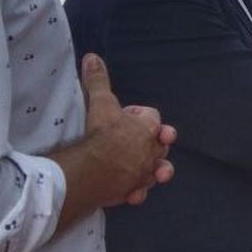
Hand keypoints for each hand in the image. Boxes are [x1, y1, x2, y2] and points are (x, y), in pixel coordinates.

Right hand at [80, 54, 176, 206]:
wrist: (96, 168)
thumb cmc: (101, 133)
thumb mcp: (100, 102)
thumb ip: (97, 80)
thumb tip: (92, 57)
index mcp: (149, 128)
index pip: (151, 117)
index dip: (137, 115)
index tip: (122, 116)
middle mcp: (152, 150)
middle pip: (159, 143)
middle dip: (151, 141)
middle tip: (134, 141)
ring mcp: (146, 171)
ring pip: (158, 169)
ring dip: (154, 169)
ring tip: (149, 170)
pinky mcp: (135, 189)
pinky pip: (142, 191)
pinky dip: (138, 191)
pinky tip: (133, 194)